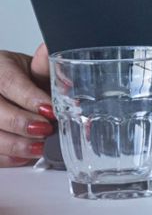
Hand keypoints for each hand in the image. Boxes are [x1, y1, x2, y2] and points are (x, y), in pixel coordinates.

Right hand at [0, 44, 52, 166]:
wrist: (8, 82)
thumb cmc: (26, 76)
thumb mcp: (38, 68)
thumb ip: (52, 76)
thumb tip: (69, 89)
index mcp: (0, 67)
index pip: (9, 82)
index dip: (30, 99)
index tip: (50, 111)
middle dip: (22, 124)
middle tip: (46, 130)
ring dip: (16, 144)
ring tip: (39, 147)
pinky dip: (8, 157)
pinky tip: (25, 156)